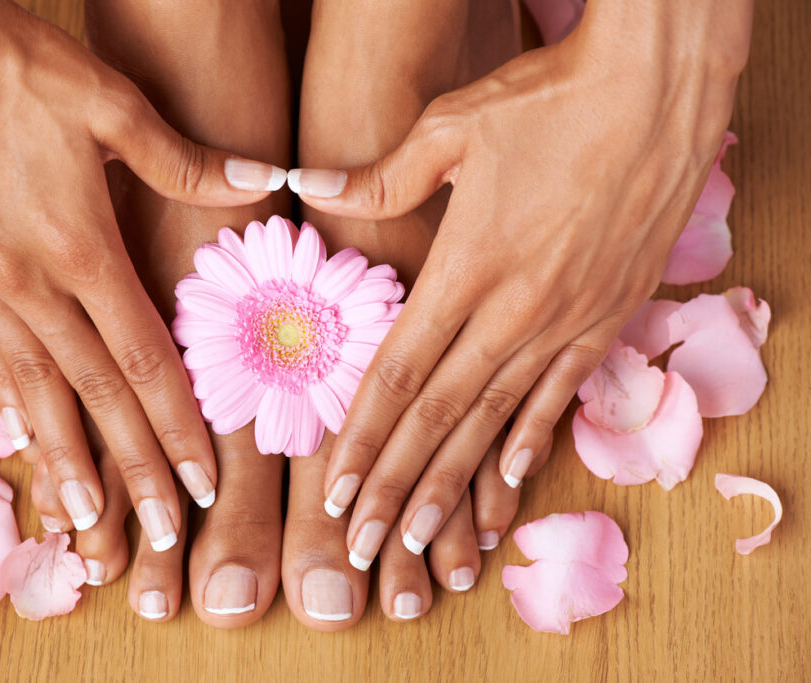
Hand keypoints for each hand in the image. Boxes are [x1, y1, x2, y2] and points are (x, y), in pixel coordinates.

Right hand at [0, 0, 285, 542]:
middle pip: (94, 398)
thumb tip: (262, 184)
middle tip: (161, 538)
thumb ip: (185, 161)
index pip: (143, 364)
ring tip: (89, 528)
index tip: (205, 484)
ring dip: (67, 465)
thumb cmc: (11, 62)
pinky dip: (15, 413)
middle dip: (134, 473)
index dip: (179, 430)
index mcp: (78, 247)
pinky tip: (31, 447)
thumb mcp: (109, 101)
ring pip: (34, 395)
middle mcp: (28, 283)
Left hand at [291, 1, 751, 561]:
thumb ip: (379, 176)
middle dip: (395, 491)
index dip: (361, 443)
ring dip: (455, 488)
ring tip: (421, 544)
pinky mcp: (609, 318)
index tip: (335, 497)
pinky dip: (530, 444)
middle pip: (438, 419)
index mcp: (464, 268)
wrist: (663, 88)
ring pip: (496, 422)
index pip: (396, 377)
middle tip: (362, 548)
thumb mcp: (451, 124)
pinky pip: (561, 396)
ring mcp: (566, 321)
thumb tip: (309, 185)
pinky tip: (507, 489)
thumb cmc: (551, 97)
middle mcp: (512, 310)